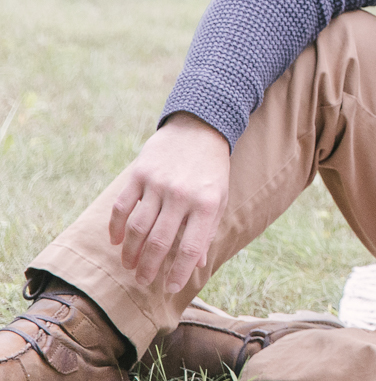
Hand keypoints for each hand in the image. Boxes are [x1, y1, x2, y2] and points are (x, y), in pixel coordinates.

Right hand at [107, 113, 230, 292]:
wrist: (199, 128)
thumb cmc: (211, 169)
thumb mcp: (219, 198)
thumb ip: (207, 230)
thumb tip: (198, 265)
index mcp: (206, 204)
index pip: (191, 248)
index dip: (179, 272)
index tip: (168, 289)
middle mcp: (182, 195)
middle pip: (160, 242)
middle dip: (149, 268)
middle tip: (142, 281)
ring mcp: (158, 184)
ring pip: (138, 228)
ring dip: (131, 252)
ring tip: (129, 266)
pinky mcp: (139, 174)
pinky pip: (122, 206)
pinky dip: (116, 227)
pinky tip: (116, 241)